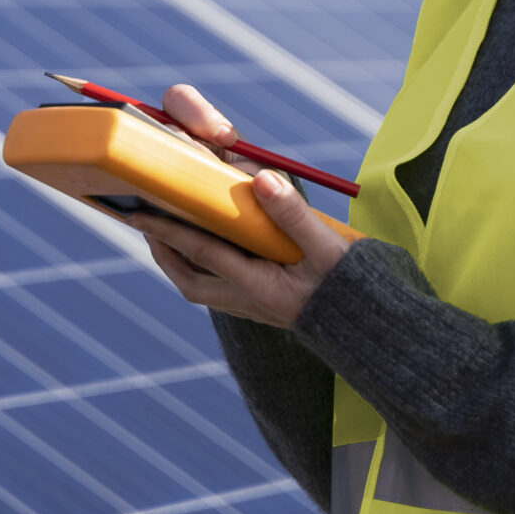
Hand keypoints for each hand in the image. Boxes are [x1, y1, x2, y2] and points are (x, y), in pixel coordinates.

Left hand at [137, 85, 355, 328]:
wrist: (376, 336)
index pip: (202, 253)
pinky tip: (208, 246)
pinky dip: (204, 266)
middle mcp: (250, 302)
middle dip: (164, 251)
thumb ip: (294, 214)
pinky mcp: (265, 308)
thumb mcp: (328, 249)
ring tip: (166, 232)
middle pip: (190, 281)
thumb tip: (261, 178)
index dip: (168, 231)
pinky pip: (221, 288)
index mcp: (260, 288)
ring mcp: (256, 308)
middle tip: (144, 222)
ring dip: (180, 261)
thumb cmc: (355, 291)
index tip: (139, 211)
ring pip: (202, 288)